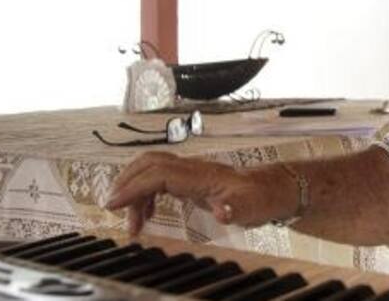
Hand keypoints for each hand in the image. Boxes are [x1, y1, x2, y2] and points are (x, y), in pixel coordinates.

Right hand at [105, 151, 291, 235]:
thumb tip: (223, 212)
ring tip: (134, 223)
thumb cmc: (263, 197)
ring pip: (152, 171)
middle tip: (114, 210)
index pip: (158, 173)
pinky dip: (147, 194)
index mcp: (202, 175)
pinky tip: (148, 213)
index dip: (133, 186)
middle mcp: (193, 169)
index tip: (113, 203)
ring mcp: (192, 172)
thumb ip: (236, 210)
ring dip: (136, 193)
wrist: (275, 188)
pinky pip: (160, 179)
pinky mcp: (193, 180)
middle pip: (149, 164)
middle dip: (126, 183)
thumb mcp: (252, 208)